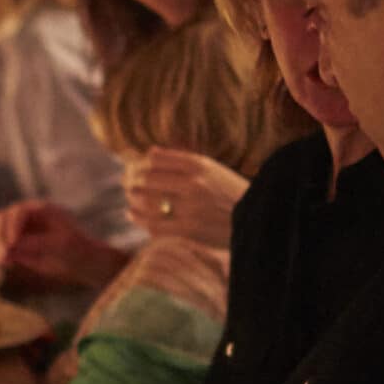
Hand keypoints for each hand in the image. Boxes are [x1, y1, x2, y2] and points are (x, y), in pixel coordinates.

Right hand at [0, 200, 129, 292]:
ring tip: (2, 262)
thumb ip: (36, 243)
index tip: (12, 244)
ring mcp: (20, 231)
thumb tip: (11, 246)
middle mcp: (27, 217)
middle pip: (2, 219)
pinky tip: (5, 265)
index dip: (12, 226)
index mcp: (40, 209)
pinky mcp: (16, 246)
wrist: (83, 262)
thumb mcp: (60, 245)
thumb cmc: (77, 249)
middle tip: (3, 256)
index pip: (17, 212)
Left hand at [125, 147, 247, 244]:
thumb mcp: (212, 169)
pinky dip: (138, 217)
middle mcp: (194, 184)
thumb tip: (149, 153)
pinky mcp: (188, 231)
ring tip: (130, 198)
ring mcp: (190, 208)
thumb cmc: (229, 194)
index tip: (134, 168)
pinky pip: (152, 223)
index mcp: (200, 165)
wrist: (257, 221)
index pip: (155, 159)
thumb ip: (183, 160)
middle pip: (146, 178)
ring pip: (146, 199)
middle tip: (126, 183)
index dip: (139, 163)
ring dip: (132, 198)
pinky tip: (132, 214)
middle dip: (131, 180)